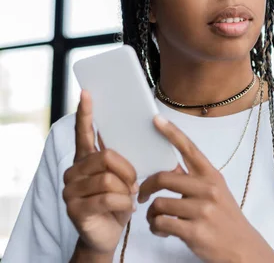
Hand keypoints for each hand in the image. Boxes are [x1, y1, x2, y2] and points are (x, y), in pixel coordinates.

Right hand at [63, 90, 137, 256]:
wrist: (108, 234)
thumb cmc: (119, 201)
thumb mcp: (125, 177)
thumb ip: (126, 157)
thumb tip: (148, 130)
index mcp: (86, 159)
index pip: (84, 133)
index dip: (86, 113)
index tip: (87, 94)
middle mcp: (74, 171)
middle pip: (106, 156)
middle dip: (128, 170)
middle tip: (134, 183)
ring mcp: (71, 190)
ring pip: (108, 178)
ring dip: (126, 189)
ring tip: (128, 198)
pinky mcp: (75, 209)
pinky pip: (107, 198)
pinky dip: (123, 203)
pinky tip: (125, 208)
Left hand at [137, 115, 273, 262]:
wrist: (242, 248)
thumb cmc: (226, 220)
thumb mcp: (216, 193)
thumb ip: (194, 180)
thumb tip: (168, 168)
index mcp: (212, 176)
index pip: (189, 149)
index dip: (171, 133)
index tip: (156, 120)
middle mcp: (208, 189)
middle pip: (164, 177)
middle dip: (147, 186)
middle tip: (143, 194)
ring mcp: (202, 210)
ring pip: (159, 204)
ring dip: (151, 214)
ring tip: (155, 220)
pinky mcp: (194, 231)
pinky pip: (161, 223)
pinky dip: (156, 228)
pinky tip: (161, 231)